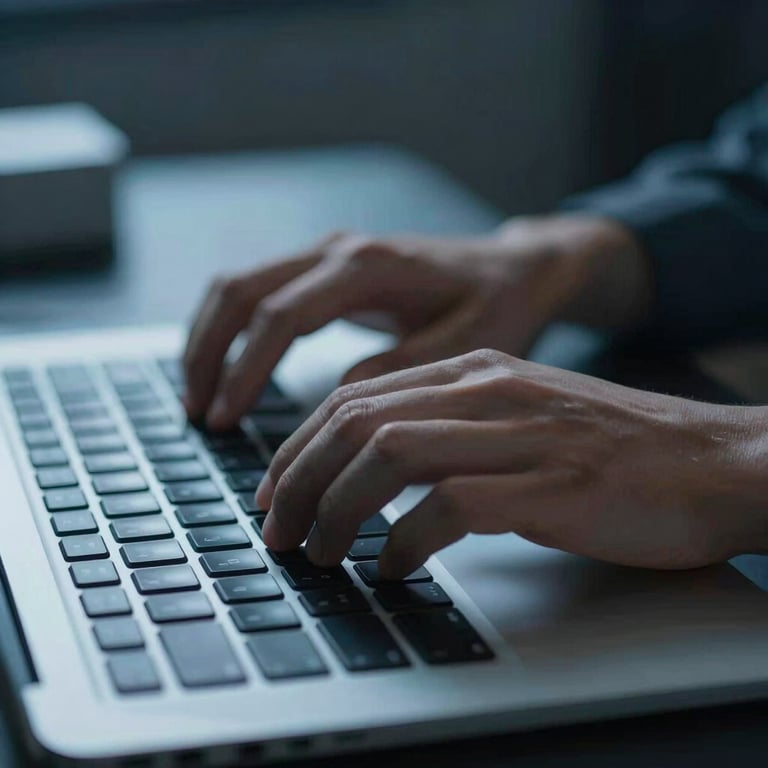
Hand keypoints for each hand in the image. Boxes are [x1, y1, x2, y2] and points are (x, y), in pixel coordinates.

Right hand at [183, 215, 647, 428]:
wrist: (514, 269)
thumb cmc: (497, 305)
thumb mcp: (465, 345)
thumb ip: (400, 370)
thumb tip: (339, 405)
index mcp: (368, 267)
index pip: (280, 316)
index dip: (245, 370)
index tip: (225, 421)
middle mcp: (338, 251)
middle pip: (239, 290)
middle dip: (207, 352)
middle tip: (198, 413)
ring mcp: (329, 255)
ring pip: (238, 285)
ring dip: (209, 339)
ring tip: (200, 398)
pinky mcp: (328, 270)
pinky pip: (259, 291)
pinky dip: (232, 329)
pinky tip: (229, 370)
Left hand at [256, 349, 766, 576]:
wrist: (714, 461)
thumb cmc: (613, 448)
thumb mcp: (519, 415)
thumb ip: (450, 426)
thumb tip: (372, 468)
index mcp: (474, 370)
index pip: (355, 397)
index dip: (300, 446)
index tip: (276, 492)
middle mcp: (489, 390)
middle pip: (356, 423)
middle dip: (300, 480)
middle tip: (280, 532)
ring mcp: (521, 434)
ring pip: (389, 456)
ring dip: (338, 510)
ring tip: (321, 553)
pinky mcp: (553, 486)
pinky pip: (452, 507)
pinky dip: (407, 542)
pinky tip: (395, 568)